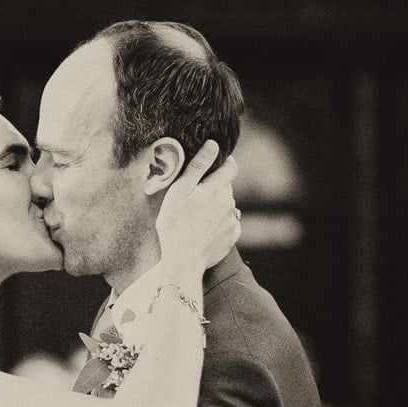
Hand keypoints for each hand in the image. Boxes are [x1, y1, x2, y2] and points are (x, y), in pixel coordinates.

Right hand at [156, 140, 239, 276]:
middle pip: (226, 188)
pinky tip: (205, 231)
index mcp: (217, 188)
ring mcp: (231, 221)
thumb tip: (213, 144)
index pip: (231, 167)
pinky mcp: (231, 238)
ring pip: (227, 207)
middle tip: (196, 197)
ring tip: (197, 218)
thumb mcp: (179, 192)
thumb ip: (198, 166)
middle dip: (215, 188)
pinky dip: (220, 225)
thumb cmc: (175, 226)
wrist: (183, 262)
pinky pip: (229, 225)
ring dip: (217, 207)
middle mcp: (229, 202)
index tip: (217, 163)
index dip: (225, 162)